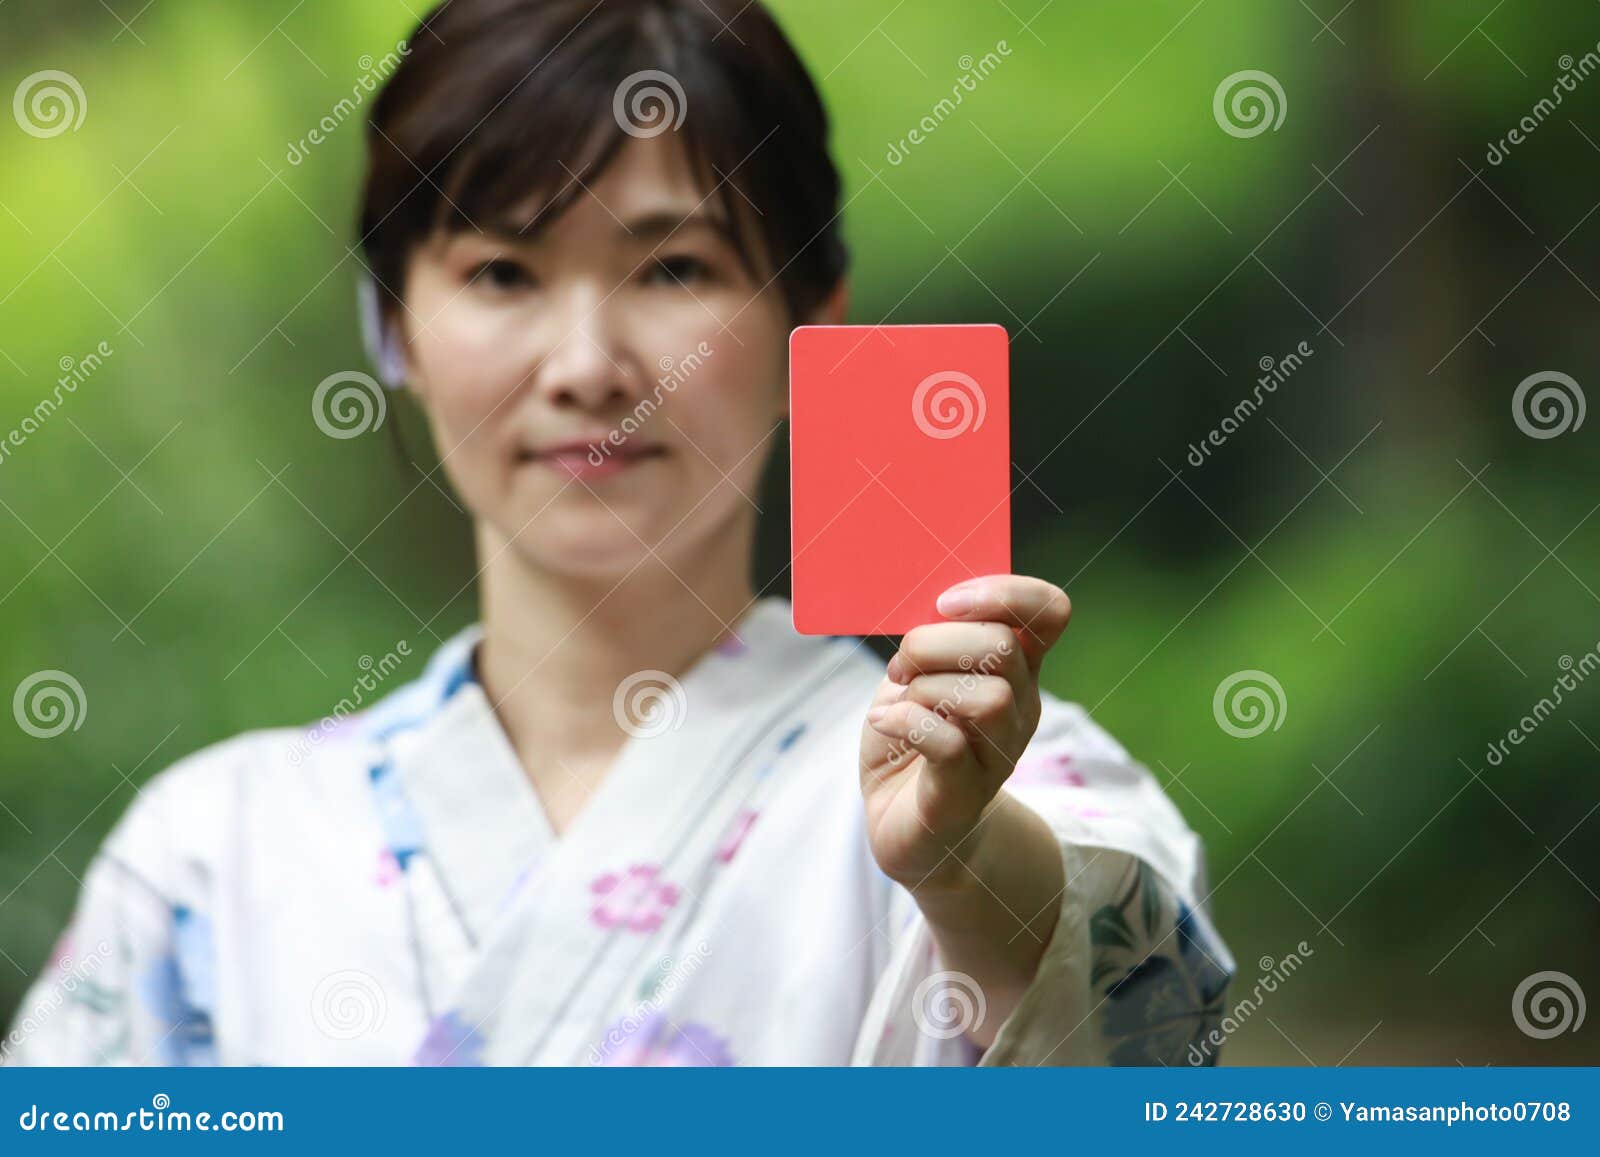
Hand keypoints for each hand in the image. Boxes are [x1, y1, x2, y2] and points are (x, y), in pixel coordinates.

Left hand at [859, 574, 1071, 889]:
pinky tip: (883, 722)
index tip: (945, 602)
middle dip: (934, 641)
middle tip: (900, 666)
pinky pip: (950, 745)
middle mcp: (1020, 707)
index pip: (1050, 611)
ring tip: (898, 700)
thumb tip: (922, 603)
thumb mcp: (917, 675)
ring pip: (989, 698)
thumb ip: (928, 639)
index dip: (1005, 592)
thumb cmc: (911, 738)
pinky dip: (908, 723)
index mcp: (1014, 667)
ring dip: (927, 687)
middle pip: (1004, 647)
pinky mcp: (965, 793)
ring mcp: (998, 753)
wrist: (900, 821)